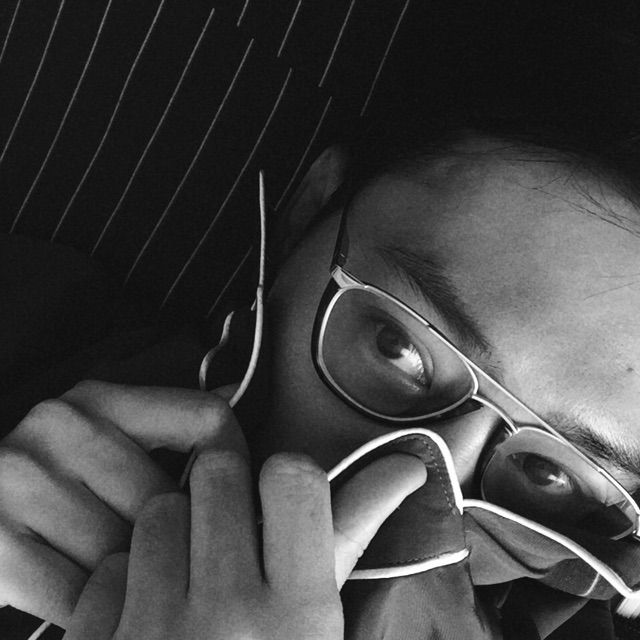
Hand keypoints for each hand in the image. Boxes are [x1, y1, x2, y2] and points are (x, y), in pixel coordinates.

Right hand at [0, 380, 244, 625]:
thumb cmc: (52, 478)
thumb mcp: (103, 431)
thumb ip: (166, 420)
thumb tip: (232, 396)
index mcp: (98, 399)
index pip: (203, 420)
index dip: (234, 462)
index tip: (242, 495)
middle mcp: (59, 429)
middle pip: (169, 498)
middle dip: (179, 536)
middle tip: (182, 555)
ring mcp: (23, 484)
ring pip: (130, 551)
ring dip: (139, 575)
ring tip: (139, 576)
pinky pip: (84, 594)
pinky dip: (103, 604)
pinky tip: (106, 597)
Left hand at [65, 450, 426, 638]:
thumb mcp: (323, 628)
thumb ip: (352, 539)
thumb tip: (405, 466)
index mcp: (299, 617)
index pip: (293, 479)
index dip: (287, 479)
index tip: (284, 499)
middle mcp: (226, 618)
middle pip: (217, 474)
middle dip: (226, 489)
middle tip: (233, 525)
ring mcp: (154, 633)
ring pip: (159, 510)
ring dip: (176, 530)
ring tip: (191, 572)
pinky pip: (109, 566)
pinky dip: (127, 580)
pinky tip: (148, 612)